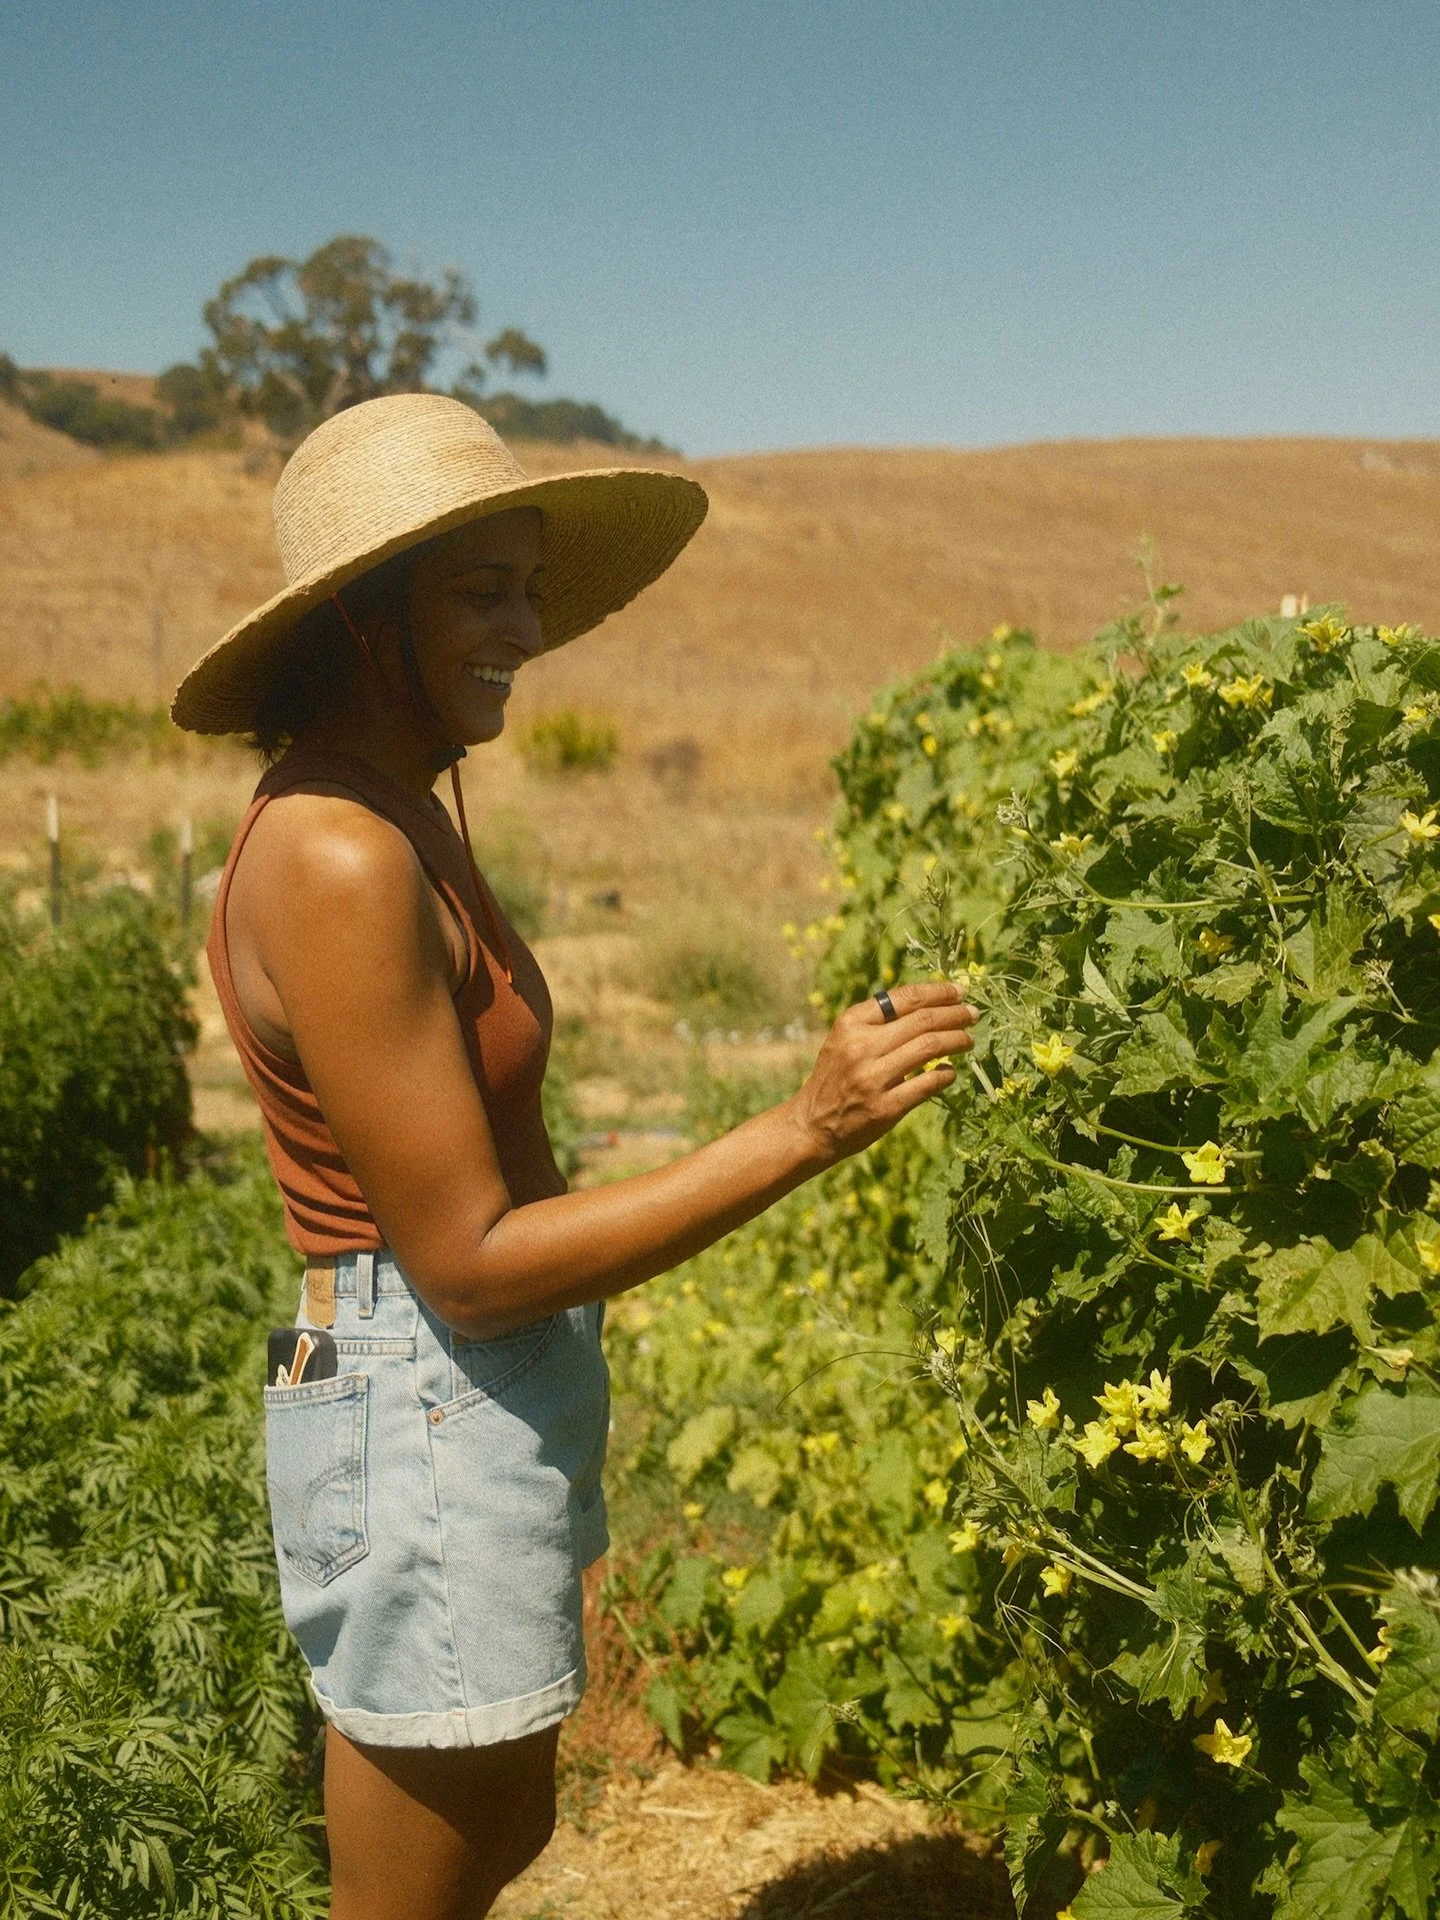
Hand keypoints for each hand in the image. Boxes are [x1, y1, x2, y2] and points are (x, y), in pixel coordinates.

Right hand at [788, 982, 977, 1165]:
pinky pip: (928, 1084)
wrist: (811, 1125)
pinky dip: (946, 1075)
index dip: (938, 992)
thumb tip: (926, 1003)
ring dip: (957, 1040)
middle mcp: (861, 1047)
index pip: (904, 998)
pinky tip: (950, 1072)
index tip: (959, 992)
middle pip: (923, 1020)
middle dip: (955, 1014)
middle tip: (973, 1015)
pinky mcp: (885, 1108)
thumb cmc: (834, 1077)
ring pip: (930, 1047)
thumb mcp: (844, 1039)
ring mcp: (873, 1078)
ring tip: (968, 1040)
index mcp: (851, 1023)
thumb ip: (876, 1022)